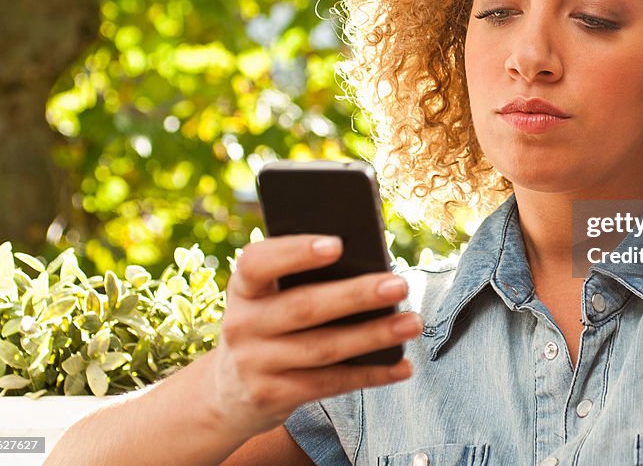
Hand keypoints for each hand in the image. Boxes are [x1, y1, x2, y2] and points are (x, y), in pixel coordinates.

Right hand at [207, 234, 419, 440]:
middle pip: (304, 307)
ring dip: (374, 336)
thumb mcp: (268, 298)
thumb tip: (369, 266)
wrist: (229, 392)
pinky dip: (371, 375)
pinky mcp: (272, 397)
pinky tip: (402, 366)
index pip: (258, 262)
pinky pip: (330, 384)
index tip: (337, 245)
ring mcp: (254, 364)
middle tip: (399, 284)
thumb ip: (301, 280)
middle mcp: (242, 324)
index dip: (296, 252)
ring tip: (412, 323)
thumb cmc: (268, 324)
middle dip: (356, 296)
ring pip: (323, 348)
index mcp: (243, 288)